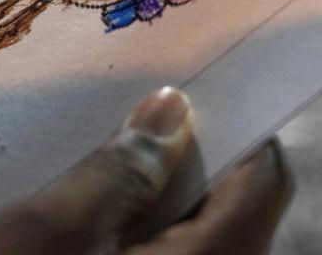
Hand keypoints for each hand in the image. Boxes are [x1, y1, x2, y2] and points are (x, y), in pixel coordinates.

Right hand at [0, 87, 292, 254]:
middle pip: (230, 207)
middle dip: (190, 150)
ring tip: (113, 140)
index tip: (199, 83)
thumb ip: (124, 165)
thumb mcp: (58, 225)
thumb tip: (172, 108)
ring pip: (192, 230)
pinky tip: (92, 194)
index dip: (240, 126)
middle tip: (144, 102)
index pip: (263, 183)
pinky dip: (137, 218)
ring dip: (157, 184)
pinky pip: (160, 252)